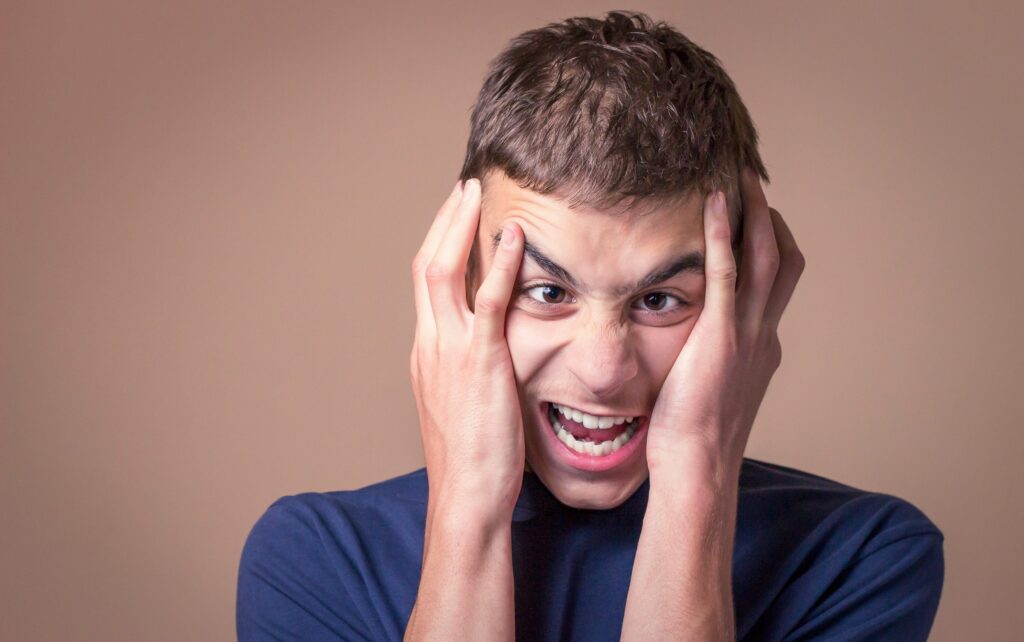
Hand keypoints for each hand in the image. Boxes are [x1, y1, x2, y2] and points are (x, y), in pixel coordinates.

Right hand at [409, 179, 526, 515]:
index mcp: (426, 352)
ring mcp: (449, 351)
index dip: (439, 244)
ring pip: (442, 270)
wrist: (467, 496)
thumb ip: (470, 368)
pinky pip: (486, 301)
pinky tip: (514, 237)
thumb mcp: (463, 404)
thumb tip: (491, 351)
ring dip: (460, 226)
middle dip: (443, 221)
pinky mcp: (479, 362)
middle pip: (424, 264)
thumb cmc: (472, 459)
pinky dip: (498, 264)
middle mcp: (430, 343)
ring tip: (477, 193)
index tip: (456, 217)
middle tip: (463, 188)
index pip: (425, 284)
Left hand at [646, 168, 804, 485]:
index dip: (772, 245)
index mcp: (762, 346)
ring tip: (740, 178)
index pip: (777, 283)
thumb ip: (711, 359)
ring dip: (757, 214)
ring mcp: (747, 334)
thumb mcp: (710, 388)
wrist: (696, 466)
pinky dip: (723, 234)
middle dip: (773, 219)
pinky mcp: (721, 336)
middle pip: (786, 261)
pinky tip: (714, 203)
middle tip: (752, 184)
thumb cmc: (691, 435)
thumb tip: (691, 346)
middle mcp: (764, 334)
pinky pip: (725, 272)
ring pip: (768, 258)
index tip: (754, 217)